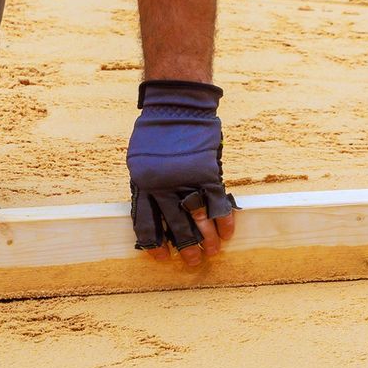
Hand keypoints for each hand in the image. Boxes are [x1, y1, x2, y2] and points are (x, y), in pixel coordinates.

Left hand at [127, 80, 236, 266]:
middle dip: (185, 247)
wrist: (177, 106)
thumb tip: (154, 211)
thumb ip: (146, 186)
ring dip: (207, 239)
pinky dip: (224, 219)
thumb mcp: (139, 161)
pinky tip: (228, 233)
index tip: (161, 257)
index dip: (154, 243)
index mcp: (142, 185)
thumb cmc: (156, 132)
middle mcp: (162, 187)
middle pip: (174, 226)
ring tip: (212, 253)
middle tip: (192, 262)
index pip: (145, 223)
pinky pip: (217, 202)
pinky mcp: (207, 172)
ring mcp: (186, 180)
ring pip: (198, 219)